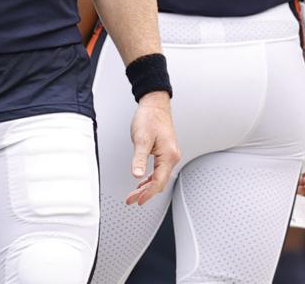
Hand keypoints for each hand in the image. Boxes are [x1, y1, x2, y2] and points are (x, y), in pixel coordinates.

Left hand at [126, 91, 180, 205]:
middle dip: (146, 193)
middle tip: (132, 199)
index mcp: (169, 155)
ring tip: (135, 194)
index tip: (136, 199)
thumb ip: (139, 159)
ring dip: (147, 187)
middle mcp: (172, 157)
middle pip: (159, 182)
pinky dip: (150, 178)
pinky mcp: (165, 152)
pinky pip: (159, 170)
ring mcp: (170, 155)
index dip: (147, 193)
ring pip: (159, 177)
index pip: (158, 181)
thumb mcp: (141, 139)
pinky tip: (142, 181)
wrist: (155, 105)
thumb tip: (136, 175)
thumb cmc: (150, 118)